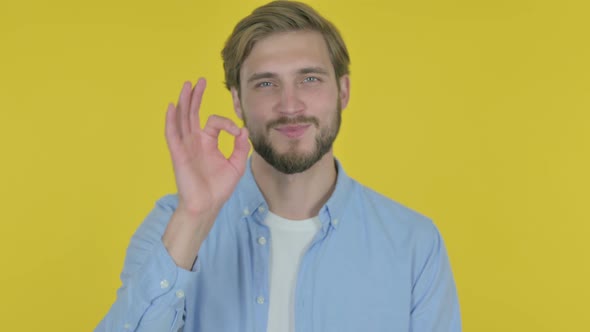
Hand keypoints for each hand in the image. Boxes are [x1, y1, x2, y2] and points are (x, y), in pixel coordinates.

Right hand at [165, 78, 250, 214]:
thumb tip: (242, 129)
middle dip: (196, 96)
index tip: (237, 131)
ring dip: (184, 102)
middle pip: (192, 113)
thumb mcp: (236, 164)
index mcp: (208, 142)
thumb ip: (240, 146)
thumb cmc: (219, 188)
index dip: (228, 123)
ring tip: (187, 85)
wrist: (207, 205)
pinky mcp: (178, 154)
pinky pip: (172, 134)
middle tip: (200, 80)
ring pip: (182, 119)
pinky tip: (172, 106)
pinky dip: (171, 120)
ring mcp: (185, 146)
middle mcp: (195, 141)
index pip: (214, 121)